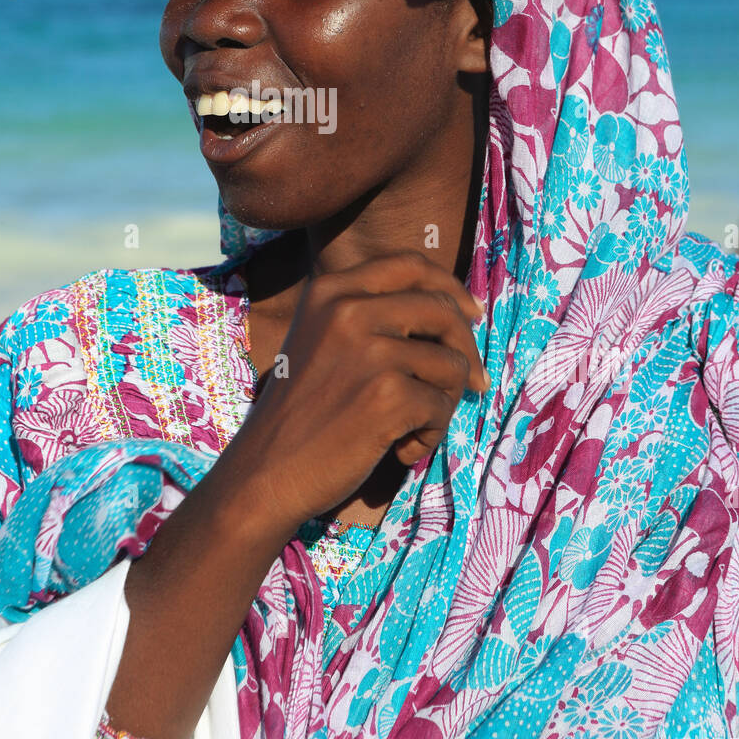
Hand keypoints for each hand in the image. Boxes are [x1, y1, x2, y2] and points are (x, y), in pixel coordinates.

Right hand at [213, 251, 487, 532]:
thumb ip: (370, 314)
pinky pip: (441, 407)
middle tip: (473, 382)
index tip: (470, 313)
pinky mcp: (386, 395)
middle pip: (442, 309)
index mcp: (330, 290)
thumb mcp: (322, 339)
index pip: (410, 265)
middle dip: (466, 349)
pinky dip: (430, 435)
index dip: (450, 287)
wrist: (266, 472)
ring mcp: (368, 351)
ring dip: (445, 402)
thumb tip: (454, 308)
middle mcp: (347, 310)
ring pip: (452, 364)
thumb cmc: (301, 413)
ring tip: (413, 427)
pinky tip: (400, 450)